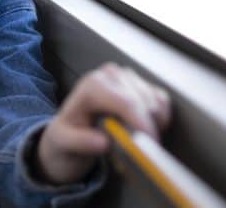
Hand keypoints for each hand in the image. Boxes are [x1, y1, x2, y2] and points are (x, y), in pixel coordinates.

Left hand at [36, 63, 170, 184]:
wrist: (73, 126)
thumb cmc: (68, 132)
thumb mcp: (63, 141)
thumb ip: (80, 141)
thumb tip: (103, 142)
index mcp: (92, 85)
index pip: (126, 102)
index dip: (142, 124)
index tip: (149, 145)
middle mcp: (111, 75)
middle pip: (145, 103)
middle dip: (148, 130)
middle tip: (139, 151)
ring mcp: (128, 77)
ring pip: (156, 102)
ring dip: (154, 125)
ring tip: (133, 138)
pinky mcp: (141, 83)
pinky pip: (162, 101)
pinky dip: (160, 119)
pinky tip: (142, 129)